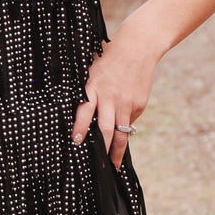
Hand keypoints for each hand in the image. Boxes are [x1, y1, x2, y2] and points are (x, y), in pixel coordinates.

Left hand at [70, 29, 156, 169]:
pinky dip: (124, 128)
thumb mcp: (90, 71)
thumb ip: (86, 91)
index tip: (75, 142)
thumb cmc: (108, 59)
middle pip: (106, 129)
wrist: (138, 48)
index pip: (85, 111)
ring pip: (121, 132)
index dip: (80, 128)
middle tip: (97, 166)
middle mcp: (110, 97)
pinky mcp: (139, 104)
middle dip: (102, 149)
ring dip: (117, 151)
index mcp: (94, 87)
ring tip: (113, 165)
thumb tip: (81, 115)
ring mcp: (126, 103)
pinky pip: (129, 121)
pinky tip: (121, 134)